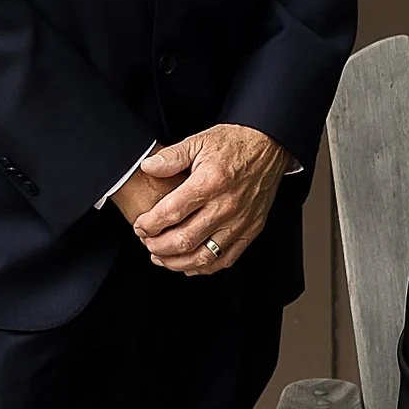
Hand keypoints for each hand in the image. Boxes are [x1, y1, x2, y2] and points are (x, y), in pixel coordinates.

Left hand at [115, 124, 290, 275]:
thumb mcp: (198, 141)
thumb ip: (171, 157)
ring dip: (177, 261)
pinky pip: (225, 259)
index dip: (149, 224)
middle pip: (184, 239)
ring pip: (203, 256)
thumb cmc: (234, 144)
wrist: (268, 146)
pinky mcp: (251, 230)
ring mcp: (240, 222)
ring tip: (161, 257)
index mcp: (210, 182)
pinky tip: (189, 263)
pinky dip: (204, 267)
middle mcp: (226, 206)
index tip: (140, 226)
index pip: (171, 212)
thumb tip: (147, 167)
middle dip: (157, 246)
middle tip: (147, 242)